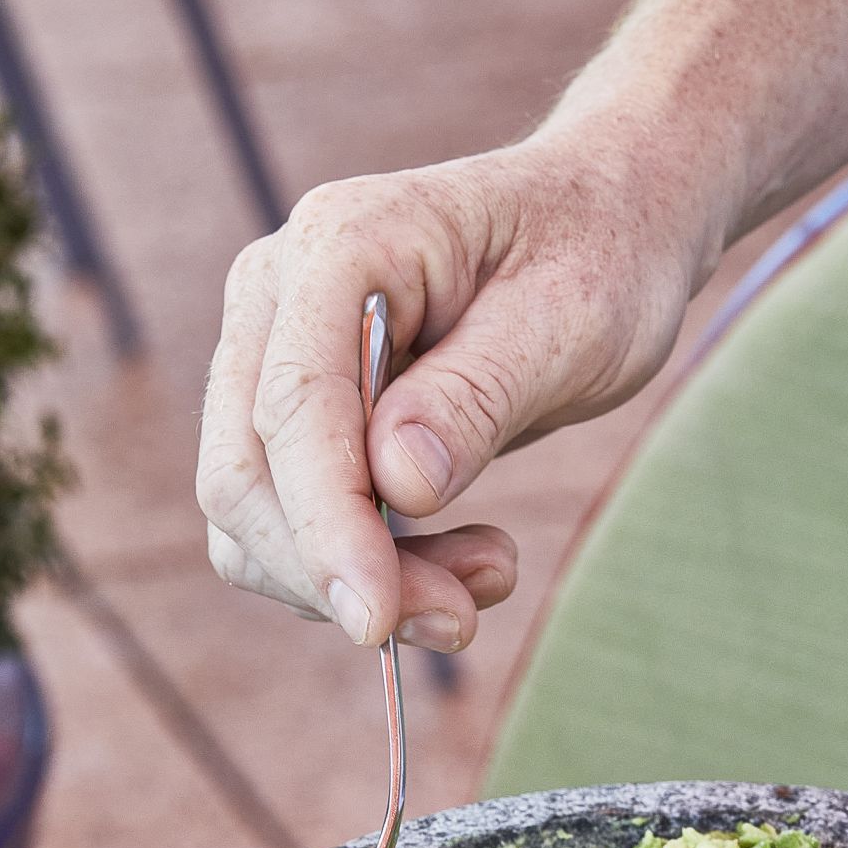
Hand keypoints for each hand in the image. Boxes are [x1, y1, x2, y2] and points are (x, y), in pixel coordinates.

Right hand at [197, 117, 715, 648]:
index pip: (295, 406)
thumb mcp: (569, 320)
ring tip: (487, 577)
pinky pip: (289, 522)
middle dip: (339, 570)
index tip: (376, 620)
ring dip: (357, 579)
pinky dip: (361, 568)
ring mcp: (272, 352)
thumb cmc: (596, 255)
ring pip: (255, 516)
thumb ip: (477, 396)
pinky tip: (459, 564)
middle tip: (462, 619)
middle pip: (245, 474)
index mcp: (341, 243)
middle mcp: (277, 293)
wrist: (603, 227)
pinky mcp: (293, 413)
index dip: (326, 526)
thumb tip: (394, 483)